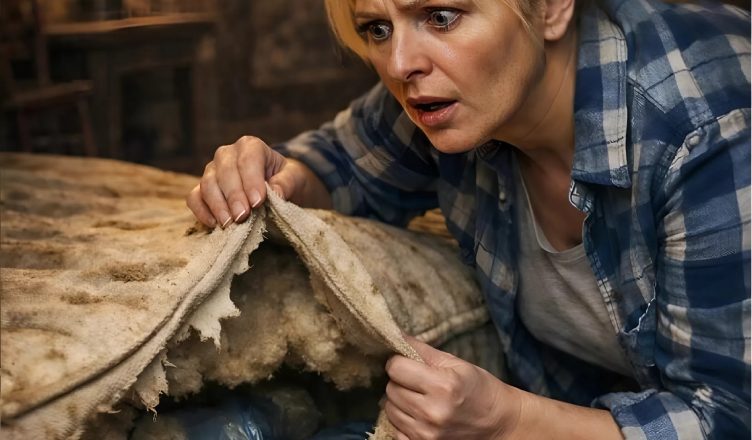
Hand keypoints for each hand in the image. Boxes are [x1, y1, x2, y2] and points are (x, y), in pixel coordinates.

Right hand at [186, 136, 327, 227]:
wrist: (276, 190)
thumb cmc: (285, 182)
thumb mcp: (295, 179)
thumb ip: (287, 183)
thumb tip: (276, 192)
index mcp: (251, 146)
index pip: (248, 159)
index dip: (251, 180)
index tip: (258, 202)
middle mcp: (228, 154)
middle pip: (225, 171)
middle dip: (233, 196)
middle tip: (242, 217)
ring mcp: (212, 171)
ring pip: (207, 183)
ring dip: (217, 205)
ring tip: (230, 223)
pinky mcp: (203, 189)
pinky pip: (194, 197)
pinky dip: (201, 210)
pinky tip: (214, 224)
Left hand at [383, 336, 522, 439]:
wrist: (498, 423)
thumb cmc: (479, 389)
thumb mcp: (456, 364)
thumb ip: (422, 350)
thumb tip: (394, 334)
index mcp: (443, 386)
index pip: (396, 368)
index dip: (398, 362)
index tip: (407, 363)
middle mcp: (432, 412)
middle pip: (391, 389)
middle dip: (400, 381)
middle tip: (417, 381)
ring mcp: (427, 434)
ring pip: (389, 409)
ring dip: (399, 401)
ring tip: (419, 398)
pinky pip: (396, 429)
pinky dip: (403, 420)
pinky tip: (419, 415)